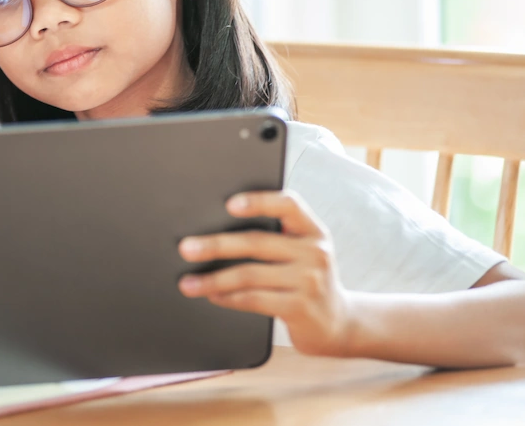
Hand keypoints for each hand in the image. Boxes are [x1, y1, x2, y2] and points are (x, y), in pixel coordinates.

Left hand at [177, 191, 353, 356]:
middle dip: (216, 245)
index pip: (288, 205)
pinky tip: (212, 296)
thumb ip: (276, 237)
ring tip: (188, 283)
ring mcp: (310, 281)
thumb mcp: (303, 253)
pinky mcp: (300, 308)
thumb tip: (216, 230)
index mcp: (313, 230)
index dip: (258, 201)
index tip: (228, 204)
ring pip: (250, 274)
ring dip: (213, 279)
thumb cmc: (308, 281)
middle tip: (186, 248)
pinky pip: (254, 299)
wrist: (338, 323)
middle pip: (256, 242)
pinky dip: (228, 297)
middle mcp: (315, 252)